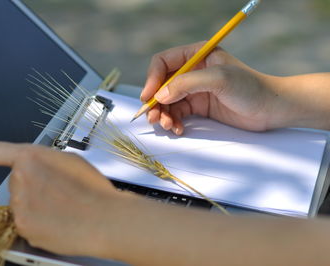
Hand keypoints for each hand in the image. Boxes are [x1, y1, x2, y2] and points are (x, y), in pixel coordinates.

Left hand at [0, 139, 128, 256]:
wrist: (105, 218)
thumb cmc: (93, 188)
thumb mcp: (70, 162)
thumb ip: (46, 162)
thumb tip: (38, 172)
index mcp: (31, 158)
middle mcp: (19, 181)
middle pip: (17, 183)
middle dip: (34, 186)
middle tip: (60, 192)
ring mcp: (19, 207)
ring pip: (22, 204)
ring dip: (37, 205)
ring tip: (64, 207)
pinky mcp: (24, 228)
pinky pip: (27, 222)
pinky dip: (40, 222)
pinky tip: (60, 221)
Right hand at [141, 42, 278, 134]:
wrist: (271, 109)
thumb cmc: (250, 88)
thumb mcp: (218, 79)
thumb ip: (187, 84)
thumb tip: (160, 96)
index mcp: (197, 55)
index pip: (164, 62)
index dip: (152, 79)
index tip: (149, 97)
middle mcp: (193, 71)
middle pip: (162, 84)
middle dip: (155, 101)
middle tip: (154, 117)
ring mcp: (195, 90)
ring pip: (167, 101)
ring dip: (163, 114)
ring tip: (168, 126)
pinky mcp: (199, 106)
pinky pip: (177, 113)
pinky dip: (174, 121)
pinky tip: (178, 129)